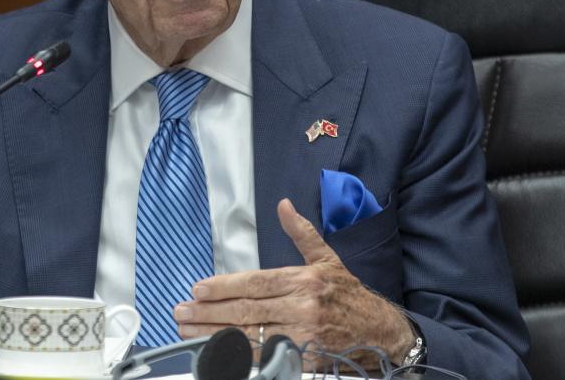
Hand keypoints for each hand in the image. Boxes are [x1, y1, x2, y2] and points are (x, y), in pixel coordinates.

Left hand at [173, 199, 412, 367]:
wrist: (383, 334)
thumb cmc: (350, 296)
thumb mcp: (327, 259)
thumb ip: (301, 233)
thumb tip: (283, 205)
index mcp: (304, 280)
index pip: (254, 283)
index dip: (223, 287)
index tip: (198, 289)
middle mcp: (302, 307)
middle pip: (247, 311)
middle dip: (209, 312)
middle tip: (182, 311)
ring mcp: (303, 336)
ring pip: (250, 335)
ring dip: (214, 335)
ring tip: (188, 331)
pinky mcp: (305, 360)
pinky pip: (265, 357)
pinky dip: (239, 355)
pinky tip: (217, 352)